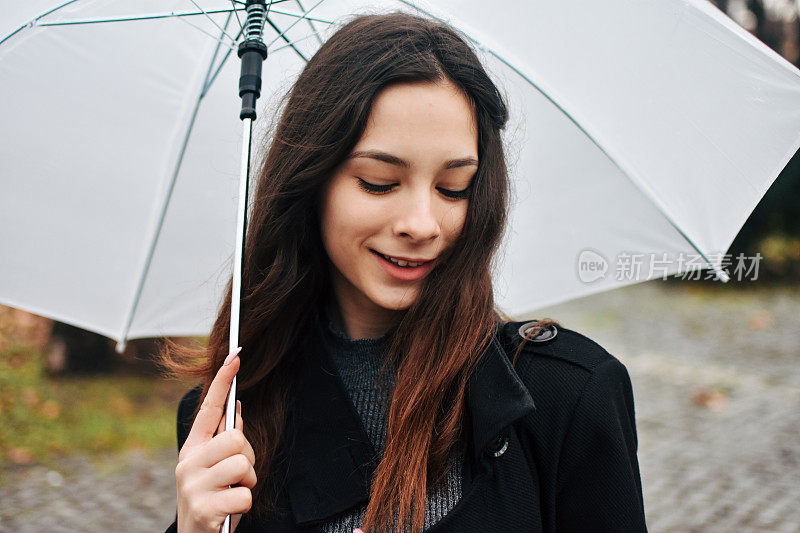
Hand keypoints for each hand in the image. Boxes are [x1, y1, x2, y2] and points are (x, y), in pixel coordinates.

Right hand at [175, 348, 256, 531]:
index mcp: (192, 449)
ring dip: (247, 483)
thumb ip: (224, 441)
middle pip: (236, 439)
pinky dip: (245, 505)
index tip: (235, 356)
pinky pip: (244, 495)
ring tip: (233, 493)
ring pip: (242, 464)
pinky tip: (230, 511)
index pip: (209, 408)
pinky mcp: (203, 508)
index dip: (222, 381)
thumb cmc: (212, 500)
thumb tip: (237, 407)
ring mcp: (193, 486)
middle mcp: (188, 463)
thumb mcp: (216, 469)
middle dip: (248, 457)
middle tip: (239, 477)